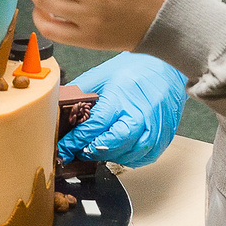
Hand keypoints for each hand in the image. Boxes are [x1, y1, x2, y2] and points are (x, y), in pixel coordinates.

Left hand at [58, 53, 186, 167]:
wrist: (166, 67)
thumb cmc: (134, 69)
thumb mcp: (101, 75)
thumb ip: (81, 93)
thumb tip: (59, 108)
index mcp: (121, 97)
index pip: (94, 126)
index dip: (75, 141)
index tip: (63, 148)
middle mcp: (140, 114)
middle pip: (114, 144)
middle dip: (93, 150)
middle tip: (80, 150)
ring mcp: (155, 126)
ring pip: (130, 154)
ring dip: (111, 156)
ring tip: (98, 149)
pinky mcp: (164, 135)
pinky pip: (146, 156)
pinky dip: (130, 158)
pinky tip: (120, 151)